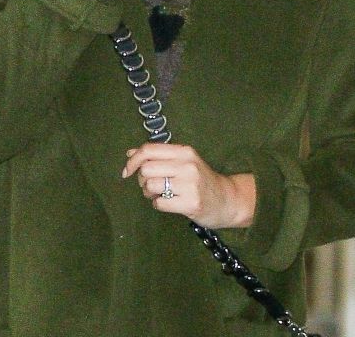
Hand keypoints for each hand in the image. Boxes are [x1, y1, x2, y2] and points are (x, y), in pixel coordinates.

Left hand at [122, 143, 255, 228]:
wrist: (227, 200)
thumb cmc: (200, 180)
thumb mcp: (182, 161)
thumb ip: (158, 156)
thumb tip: (130, 153)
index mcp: (183, 151)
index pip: (148, 149)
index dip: (133, 160)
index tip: (127, 171)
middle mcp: (187, 164)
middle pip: (146, 169)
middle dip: (142, 180)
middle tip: (151, 185)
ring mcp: (190, 184)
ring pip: (150, 186)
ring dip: (149, 193)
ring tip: (160, 194)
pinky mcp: (191, 203)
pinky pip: (159, 203)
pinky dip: (158, 204)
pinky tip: (169, 203)